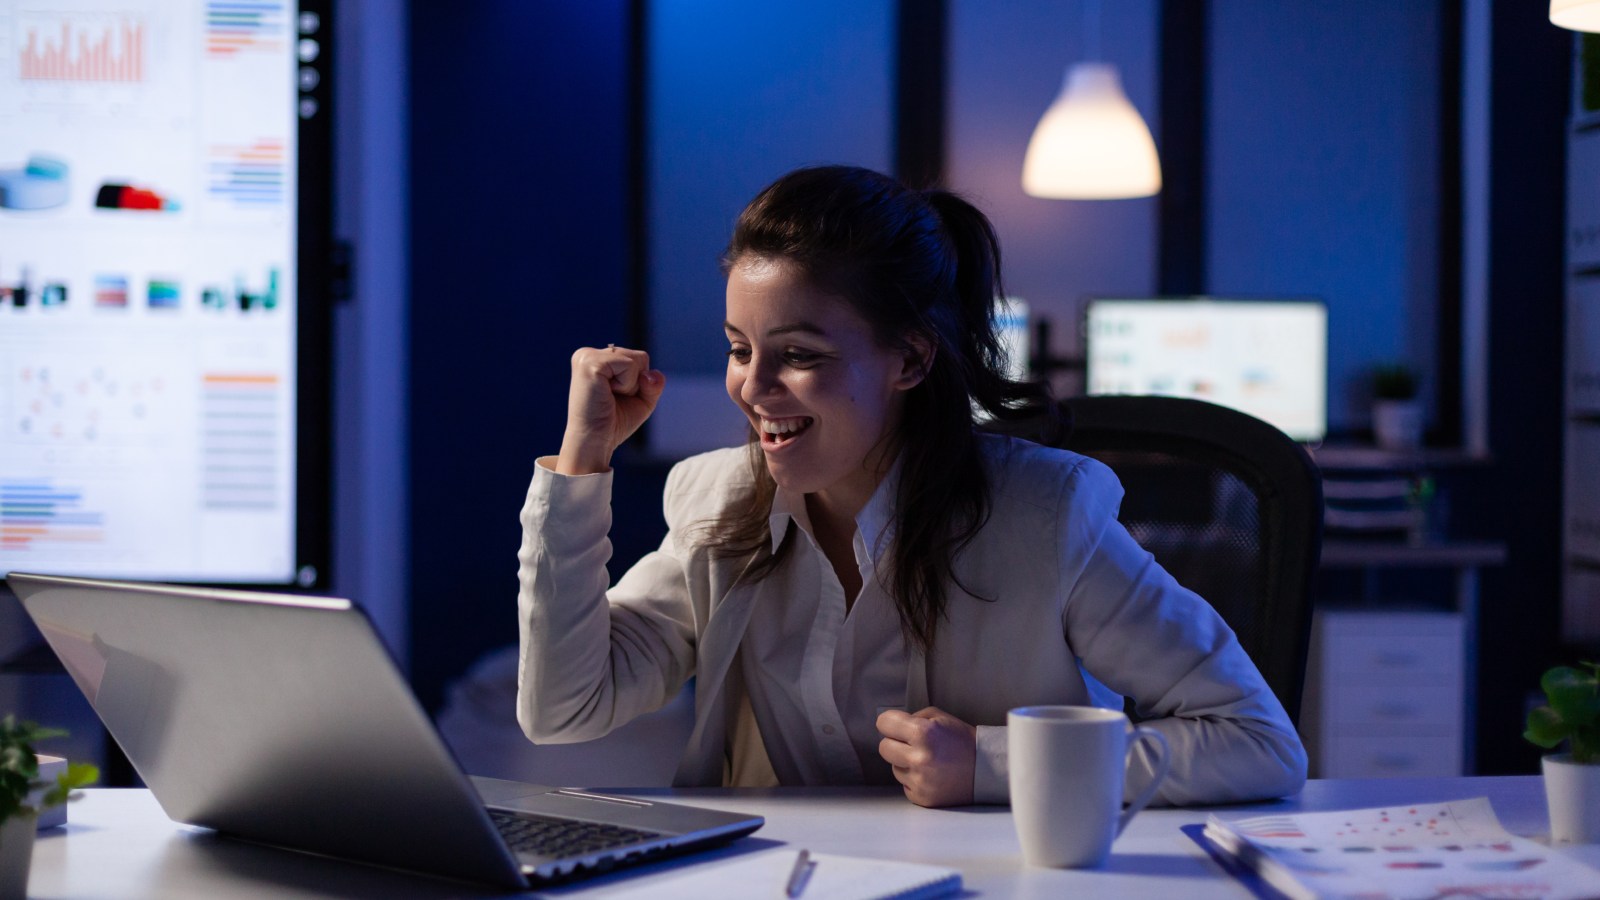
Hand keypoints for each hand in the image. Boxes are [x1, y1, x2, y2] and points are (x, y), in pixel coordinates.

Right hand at [557, 345, 665, 474]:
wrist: (594, 443)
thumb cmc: (614, 424)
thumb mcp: (641, 401)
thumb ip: (653, 383)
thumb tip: (652, 373)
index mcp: (596, 360)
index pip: (638, 358)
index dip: (639, 383)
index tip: (616, 399)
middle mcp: (587, 354)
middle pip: (640, 357)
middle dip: (637, 384)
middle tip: (613, 400)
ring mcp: (586, 357)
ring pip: (636, 360)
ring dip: (631, 385)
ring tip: (609, 397)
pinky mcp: (589, 363)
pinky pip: (629, 365)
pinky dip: (627, 384)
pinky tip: (607, 394)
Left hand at [876, 706, 975, 807]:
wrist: (987, 771)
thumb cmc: (963, 741)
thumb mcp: (940, 717)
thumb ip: (913, 717)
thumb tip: (891, 725)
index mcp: (922, 733)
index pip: (884, 723)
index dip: (889, 723)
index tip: (894, 725)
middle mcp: (918, 758)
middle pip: (883, 747)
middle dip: (895, 743)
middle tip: (911, 743)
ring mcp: (920, 781)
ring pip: (894, 768)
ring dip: (905, 763)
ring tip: (928, 761)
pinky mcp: (922, 798)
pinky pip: (905, 785)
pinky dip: (915, 780)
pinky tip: (932, 775)